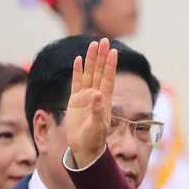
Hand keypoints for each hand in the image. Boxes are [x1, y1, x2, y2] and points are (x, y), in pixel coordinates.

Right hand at [65, 38, 117, 167]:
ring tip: (93, 44)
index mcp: (105, 101)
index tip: (114, 51)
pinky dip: (78, 71)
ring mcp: (86, 97)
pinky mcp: (75, 100)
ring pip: (89, 74)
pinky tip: (79, 60)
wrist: (84, 147)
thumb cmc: (94, 140)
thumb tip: (98, 94)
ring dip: (91, 60)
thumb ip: (97, 111)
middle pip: (100, 72)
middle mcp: (96, 95)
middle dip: (102, 56)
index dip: (111, 65)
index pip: (108, 79)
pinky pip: (76, 82)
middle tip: (104, 40)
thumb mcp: (96, 126)